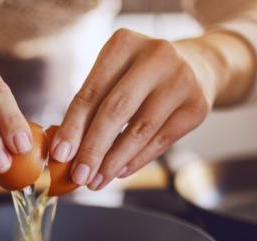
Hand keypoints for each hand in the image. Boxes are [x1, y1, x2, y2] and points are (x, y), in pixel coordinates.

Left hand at [49, 28, 251, 189]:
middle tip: (78, 176)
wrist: (197, 66)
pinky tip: (119, 172)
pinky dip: (136, 160)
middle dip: (93, 148)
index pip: (91, 92)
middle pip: (116, 111)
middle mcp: (156, 56)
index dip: (73, 126)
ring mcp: (181, 80)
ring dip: (113, 162)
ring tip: (96, 181)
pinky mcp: (197, 106)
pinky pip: (160, 141)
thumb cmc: (141, 75)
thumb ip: (92, 105)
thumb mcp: (116, 75)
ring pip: (139, 130)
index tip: (59, 155)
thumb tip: (65, 150)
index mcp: (124, 43)